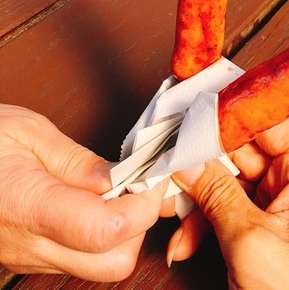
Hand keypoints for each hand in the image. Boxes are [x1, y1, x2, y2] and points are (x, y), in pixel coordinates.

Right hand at [0, 104, 165, 280]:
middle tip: (140, 183)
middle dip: (140, 225)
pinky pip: (80, 259)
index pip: (104, 230)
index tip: (151, 178)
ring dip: (124, 230)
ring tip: (120, 187)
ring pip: (100, 266)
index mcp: (27, 205)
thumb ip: (78, 161)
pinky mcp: (29, 258)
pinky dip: (102, 234)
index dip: (142, 207)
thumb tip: (122, 179)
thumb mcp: (27, 132)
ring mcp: (28, 257)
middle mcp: (28, 244)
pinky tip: (98, 200)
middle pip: (113, 263)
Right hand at [169, 117, 288, 289]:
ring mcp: (282, 205)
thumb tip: (188, 160)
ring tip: (172, 217)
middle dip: (199, 164)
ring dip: (197, 200)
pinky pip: (230, 209)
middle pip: (239, 151)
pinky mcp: (269, 228)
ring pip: (228, 182)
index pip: (264, 119)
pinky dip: (205, 223)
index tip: (190, 111)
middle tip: (166, 170)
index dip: (226, 112)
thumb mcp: (253, 245)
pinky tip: (187, 241)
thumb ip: (217, 195)